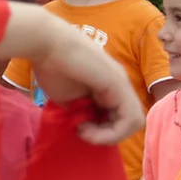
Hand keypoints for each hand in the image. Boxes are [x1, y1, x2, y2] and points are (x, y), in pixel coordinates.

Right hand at [34, 18, 145, 145]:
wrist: (45, 44)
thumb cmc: (52, 67)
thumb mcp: (69, 99)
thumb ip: (82, 112)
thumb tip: (86, 125)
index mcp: (110, 89)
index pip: (119, 118)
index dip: (103, 131)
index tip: (79, 128)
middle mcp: (121, 86)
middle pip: (129, 121)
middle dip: (107, 135)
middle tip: (81, 130)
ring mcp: (123, 84)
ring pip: (134, 122)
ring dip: (110, 136)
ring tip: (84, 130)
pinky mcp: (120, 85)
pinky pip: (131, 118)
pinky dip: (112, 132)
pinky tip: (88, 127)